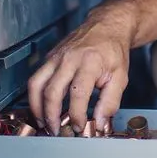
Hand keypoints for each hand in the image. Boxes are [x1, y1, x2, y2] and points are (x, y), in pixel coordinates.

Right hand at [27, 14, 130, 133]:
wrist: (107, 26)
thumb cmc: (113, 51)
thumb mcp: (120, 77)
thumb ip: (110, 102)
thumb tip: (99, 123)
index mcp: (89, 63)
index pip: (78, 94)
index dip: (76, 115)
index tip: (79, 127)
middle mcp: (68, 58)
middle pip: (51, 91)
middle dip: (51, 116)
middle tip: (56, 130)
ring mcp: (56, 56)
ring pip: (36, 84)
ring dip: (36, 107)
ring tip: (43, 122)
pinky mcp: (49, 57)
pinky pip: (36, 78)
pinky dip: (36, 95)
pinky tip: (43, 107)